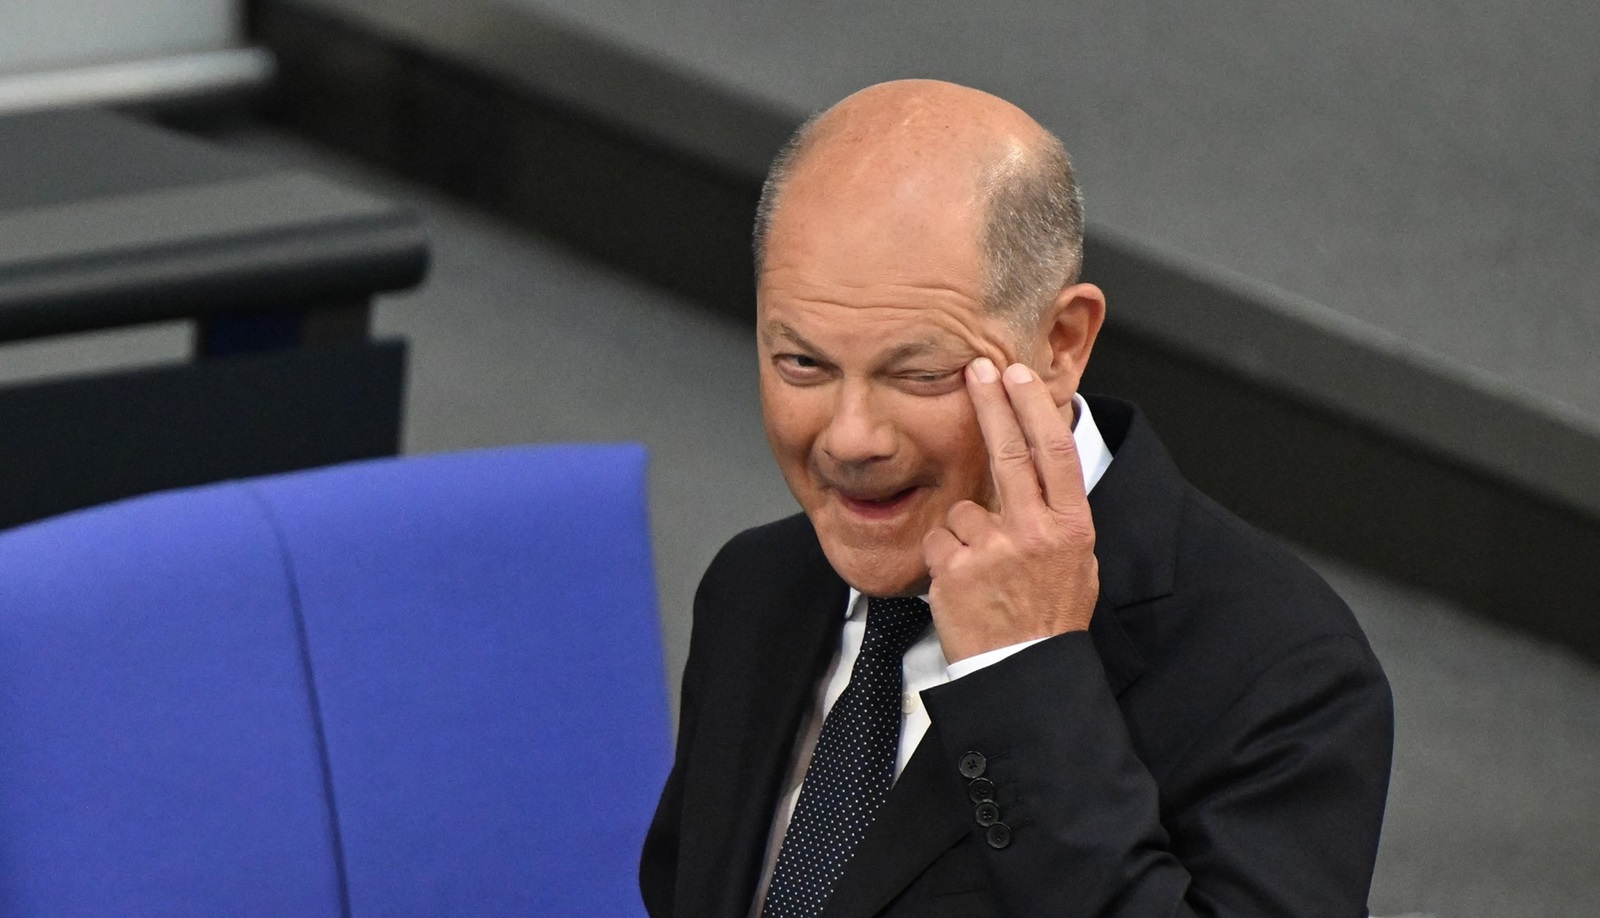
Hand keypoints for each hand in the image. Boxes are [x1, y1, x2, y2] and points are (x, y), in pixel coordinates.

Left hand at [922, 357, 1098, 663]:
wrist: (1025, 674)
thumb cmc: (1050, 619)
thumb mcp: (1077, 564)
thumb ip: (1059, 518)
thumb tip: (1045, 470)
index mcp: (1072, 527)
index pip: (1054, 451)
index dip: (1034, 407)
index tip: (1017, 374)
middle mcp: (1037, 532)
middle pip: (1010, 451)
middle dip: (991, 404)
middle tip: (975, 369)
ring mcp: (995, 549)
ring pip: (964, 509)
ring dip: (966, 533)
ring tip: (984, 575)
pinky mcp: (957, 568)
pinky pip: (941, 540)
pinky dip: (946, 558)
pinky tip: (964, 586)